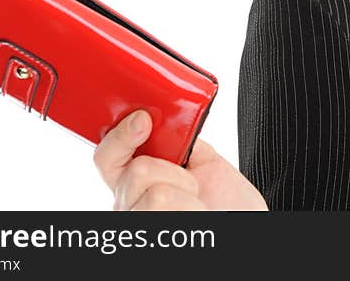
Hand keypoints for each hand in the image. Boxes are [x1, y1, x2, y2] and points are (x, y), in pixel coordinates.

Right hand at [93, 109, 268, 210]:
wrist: (242, 219)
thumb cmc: (228, 201)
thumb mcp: (204, 160)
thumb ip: (178, 140)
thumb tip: (165, 116)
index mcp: (136, 179)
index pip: (107, 155)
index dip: (120, 134)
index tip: (143, 119)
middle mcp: (129, 202)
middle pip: (136, 170)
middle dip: (175, 172)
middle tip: (193, 187)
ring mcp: (138, 220)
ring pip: (155, 194)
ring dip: (187, 195)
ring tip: (196, 205)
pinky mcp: (147, 232)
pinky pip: (165, 208)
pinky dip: (191, 209)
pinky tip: (196, 215)